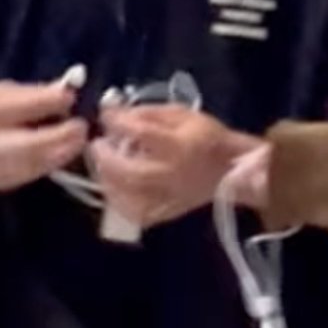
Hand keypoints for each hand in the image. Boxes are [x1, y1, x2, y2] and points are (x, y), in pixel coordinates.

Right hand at [0, 80, 87, 196]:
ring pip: (38, 163)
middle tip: (83, 125)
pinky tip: (64, 149)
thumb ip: (33, 93)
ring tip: (79, 137)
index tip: (73, 95)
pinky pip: (36, 173)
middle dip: (64, 135)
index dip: (52, 102)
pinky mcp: (3, 184)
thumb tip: (68, 91)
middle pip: (33, 144)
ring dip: (65, 150)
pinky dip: (54, 161)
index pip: (22, 108)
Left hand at [90, 104, 261, 227]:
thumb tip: (118, 115)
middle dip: (106, 157)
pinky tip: (114, 189)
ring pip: (129, 196)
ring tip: (103, 165)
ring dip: (108, 180)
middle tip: (96, 145)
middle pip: (130, 171)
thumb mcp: (181, 113)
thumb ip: (149, 114)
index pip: (141, 133)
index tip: (106, 114)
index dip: (118, 122)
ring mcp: (169, 198)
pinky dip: (120, 203)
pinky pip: (137, 214)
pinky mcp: (167, 213)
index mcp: (179, 145)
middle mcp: (172, 174)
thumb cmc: (207, 135)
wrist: (231, 168)